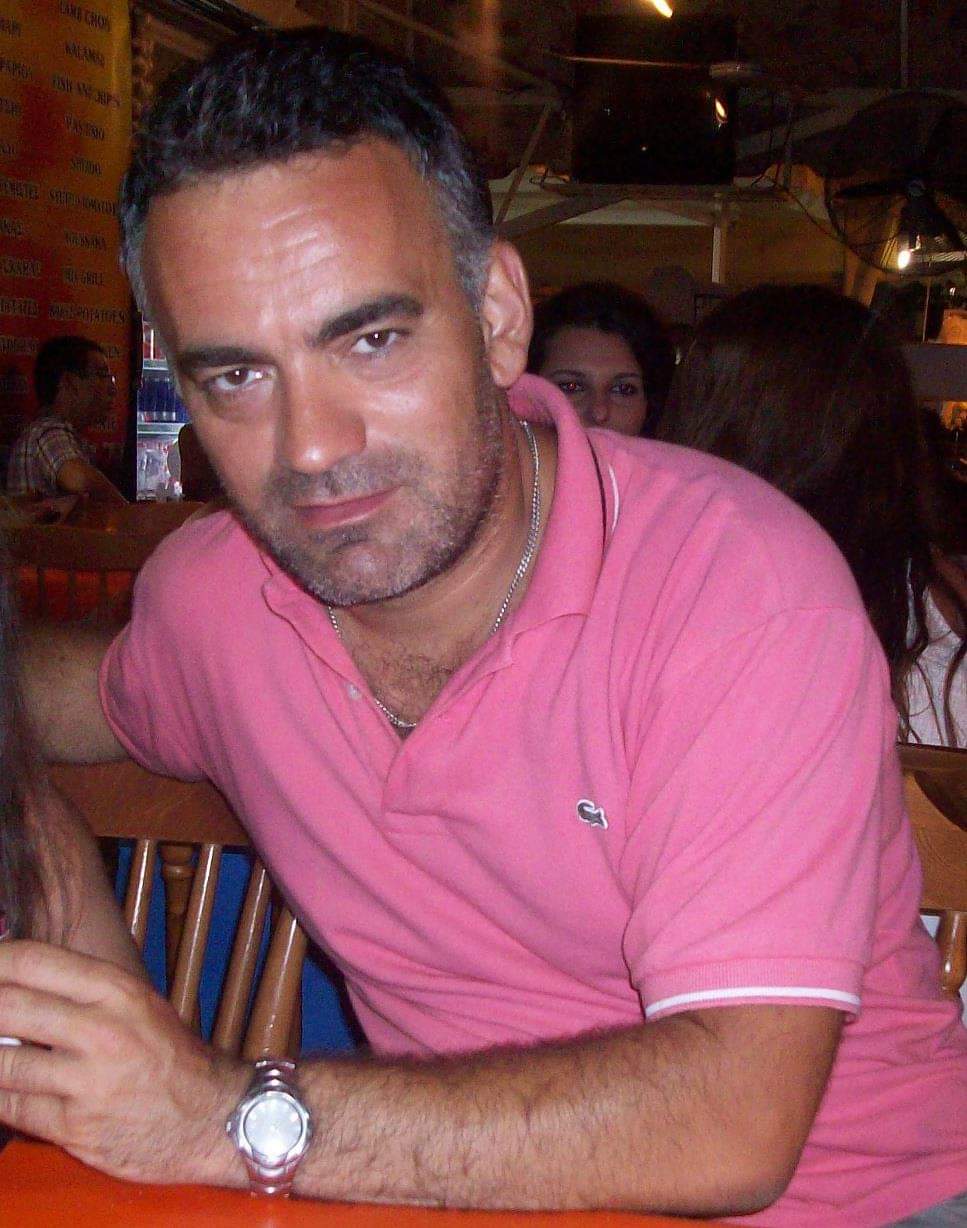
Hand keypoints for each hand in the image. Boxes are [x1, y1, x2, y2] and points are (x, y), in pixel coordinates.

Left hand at [0, 941, 247, 1185]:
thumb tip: (15, 984)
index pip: (34, 962)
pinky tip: (3, 1089)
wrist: (210, 1117)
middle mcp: (101, 1030)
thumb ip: (81, 993)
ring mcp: (86, 1081)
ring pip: (3, 1062)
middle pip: (9, 1007)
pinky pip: (11, 1108)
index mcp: (117, 991)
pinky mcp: (74, 1126)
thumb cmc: (168, 1056)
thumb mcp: (137, 1005)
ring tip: (0, 1050)